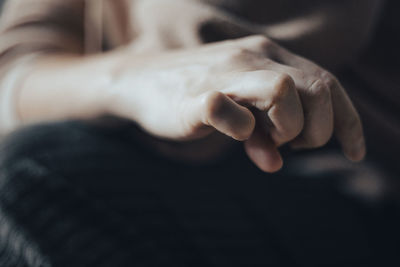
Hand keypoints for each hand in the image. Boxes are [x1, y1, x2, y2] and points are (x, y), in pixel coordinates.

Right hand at [106, 35, 365, 171]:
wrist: (140, 83)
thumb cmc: (193, 95)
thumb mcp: (239, 114)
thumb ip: (262, 133)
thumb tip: (276, 163)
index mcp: (268, 57)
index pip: (327, 82)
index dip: (348, 120)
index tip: (355, 152)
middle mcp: (252, 57)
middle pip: (316, 87)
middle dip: (317, 129)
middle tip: (291, 144)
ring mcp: (224, 73)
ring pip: (283, 92)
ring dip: (286, 127)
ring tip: (265, 140)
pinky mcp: (196, 96)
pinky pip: (230, 112)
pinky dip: (241, 132)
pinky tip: (235, 137)